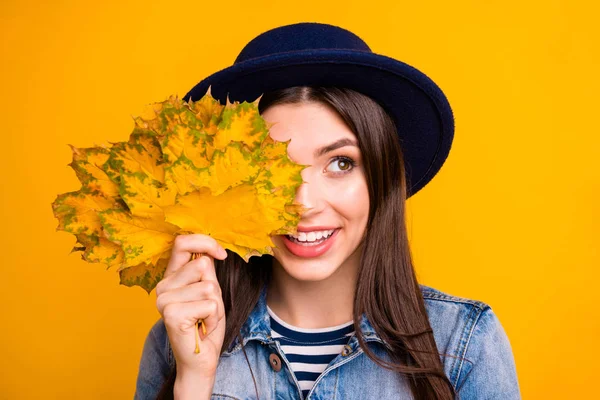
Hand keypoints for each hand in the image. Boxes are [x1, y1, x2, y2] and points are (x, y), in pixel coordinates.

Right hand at [155, 234, 227, 377]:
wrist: (200, 359)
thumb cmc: (206, 324)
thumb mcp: (210, 291)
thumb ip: (206, 270)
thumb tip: (210, 251)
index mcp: (171, 277)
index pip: (182, 243)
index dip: (206, 243)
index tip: (221, 255)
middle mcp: (163, 286)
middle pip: (202, 264)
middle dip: (215, 287)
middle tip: (206, 307)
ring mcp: (164, 301)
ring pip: (209, 286)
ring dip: (216, 305)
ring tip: (204, 318)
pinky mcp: (172, 315)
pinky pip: (209, 305)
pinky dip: (213, 317)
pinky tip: (202, 327)